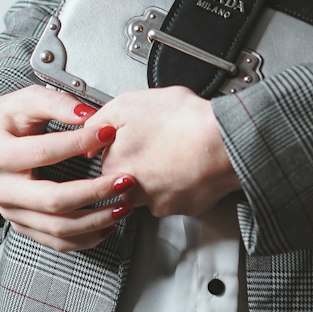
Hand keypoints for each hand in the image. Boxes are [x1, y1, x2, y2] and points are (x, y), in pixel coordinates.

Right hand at [0, 85, 136, 251]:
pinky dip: (84, 238)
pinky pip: (55, 241)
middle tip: (125, 180)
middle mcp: (1, 190)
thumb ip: (56, 103)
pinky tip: (107, 225)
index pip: (44, 152)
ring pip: (56, 228)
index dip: (79, 143)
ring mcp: (11, 212)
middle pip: (52, 200)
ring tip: (123, 205)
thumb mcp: (24, 101)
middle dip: (94, 192)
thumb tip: (88, 116)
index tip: (109, 132)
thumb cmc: (5, 120)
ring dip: (95, 220)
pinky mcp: (22, 225)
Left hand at [95, 87, 240, 218]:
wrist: (224, 141)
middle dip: (139, 163)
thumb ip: (101, 119)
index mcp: (115, 164)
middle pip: (126, 179)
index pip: (105, 160)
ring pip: (151, 191)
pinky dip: (183, 183)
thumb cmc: (183, 120)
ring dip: (160, 175)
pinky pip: (178, 197)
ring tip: (177, 152)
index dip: (120, 144)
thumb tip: (88, 131)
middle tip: (158, 143)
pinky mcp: (185, 208)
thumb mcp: (129, 103)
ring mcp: (160, 203)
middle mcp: (132, 191)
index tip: (134, 138)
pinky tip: (191, 164)